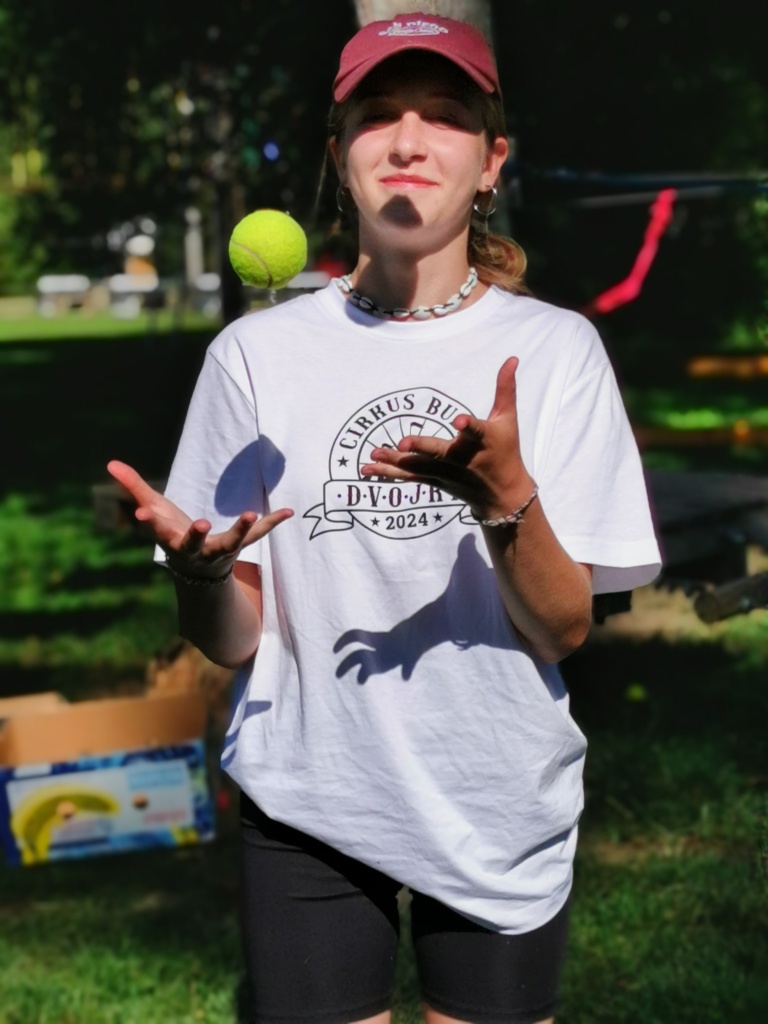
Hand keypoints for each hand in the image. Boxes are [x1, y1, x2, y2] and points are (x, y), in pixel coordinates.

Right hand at [107, 460, 292, 579]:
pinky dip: (272, 523)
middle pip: (195, 543)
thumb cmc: (174, 534)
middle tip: (201, 524)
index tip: (144, 513)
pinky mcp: (240, 546)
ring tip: (248, 512)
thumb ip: (134, 487)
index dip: (152, 522)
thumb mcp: (155, 511)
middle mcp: (196, 550)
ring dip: (239, 529)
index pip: (159, 530)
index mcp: (172, 540)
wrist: (198, 572)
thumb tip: (110, 462)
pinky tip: (288, 511)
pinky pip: (258, 535)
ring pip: (230, 543)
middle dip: (196, 535)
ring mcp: (220, 551)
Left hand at [361, 357, 532, 518]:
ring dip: (395, 461)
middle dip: (422, 448)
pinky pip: (410, 477)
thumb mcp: (508, 420)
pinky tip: (367, 469)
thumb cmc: (506, 451)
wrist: (503, 495)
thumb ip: (506, 389)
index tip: (458, 420)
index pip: (476, 431)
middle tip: (404, 444)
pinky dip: (389, 473)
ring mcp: (446, 472)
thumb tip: (512, 358)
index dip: (468, 426)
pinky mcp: (435, 480)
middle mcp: (463, 459)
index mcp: (483, 441)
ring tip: (373, 454)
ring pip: (418, 466)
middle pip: (439, 452)